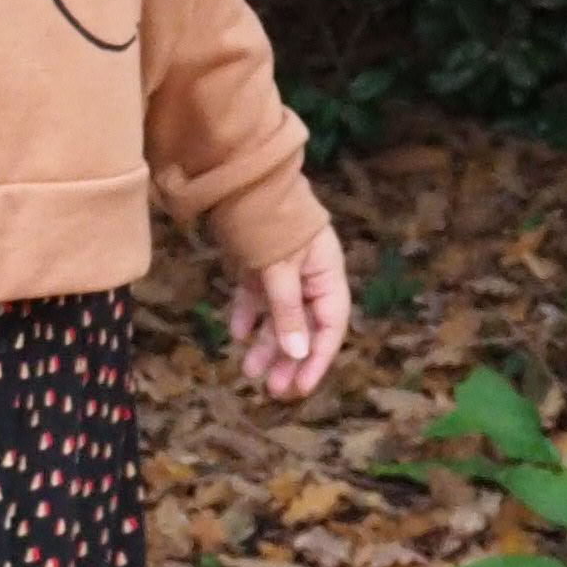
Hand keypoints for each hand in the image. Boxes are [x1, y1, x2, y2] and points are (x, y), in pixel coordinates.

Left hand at [235, 222, 349, 400]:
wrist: (243, 177)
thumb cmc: (270, 220)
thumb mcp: (280, 269)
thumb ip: (288, 311)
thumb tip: (298, 354)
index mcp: (327, 275)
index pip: (330, 327)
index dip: (317, 360)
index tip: (301, 388)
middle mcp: (310, 276)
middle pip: (303, 327)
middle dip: (288, 359)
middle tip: (273, 390)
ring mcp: (283, 271)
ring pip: (278, 317)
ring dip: (266, 345)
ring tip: (248, 372)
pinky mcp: (259, 265)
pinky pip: (257, 298)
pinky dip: (247, 316)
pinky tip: (236, 335)